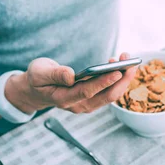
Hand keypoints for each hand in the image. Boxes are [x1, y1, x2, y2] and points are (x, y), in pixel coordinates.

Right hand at [5, 53, 137, 113]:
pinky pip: (109, 92)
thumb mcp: (39, 72)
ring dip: (122, 78)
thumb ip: (54, 74)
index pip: (88, 92)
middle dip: (121, 79)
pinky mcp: (92, 100)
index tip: (117, 71)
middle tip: (130, 62)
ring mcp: (87, 104)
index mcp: (63, 99)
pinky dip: (117, 79)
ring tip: (126, 59)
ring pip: (111, 95)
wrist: (35, 91)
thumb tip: (71, 75)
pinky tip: (120, 65)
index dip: (103, 82)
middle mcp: (78, 105)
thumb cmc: (37, 78)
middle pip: (106, 96)